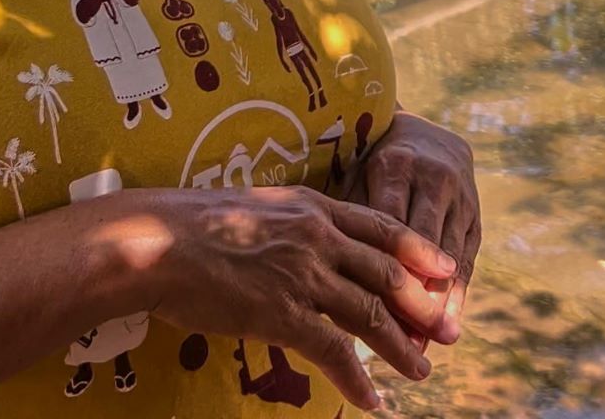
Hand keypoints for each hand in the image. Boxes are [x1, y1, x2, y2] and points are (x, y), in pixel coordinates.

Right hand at [146, 186, 456, 410]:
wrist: (156, 242)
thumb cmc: (192, 223)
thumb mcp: (256, 205)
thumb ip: (291, 220)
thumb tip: (304, 231)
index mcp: (313, 208)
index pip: (381, 227)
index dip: (419, 250)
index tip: (446, 267)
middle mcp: (318, 238)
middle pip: (387, 273)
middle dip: (423, 305)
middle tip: (448, 328)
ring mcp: (303, 276)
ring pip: (370, 314)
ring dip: (401, 347)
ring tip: (421, 369)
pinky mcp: (282, 313)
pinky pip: (333, 351)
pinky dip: (357, 378)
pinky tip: (372, 398)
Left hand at [362, 111, 480, 347]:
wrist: (424, 133)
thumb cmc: (369, 163)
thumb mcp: (352, 178)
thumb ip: (345, 221)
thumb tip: (323, 279)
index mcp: (394, 166)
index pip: (387, 230)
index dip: (378, 275)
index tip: (365, 318)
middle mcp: (433, 178)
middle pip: (422, 247)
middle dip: (413, 298)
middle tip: (403, 344)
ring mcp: (461, 195)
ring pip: (449, 257)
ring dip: (439, 304)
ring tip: (428, 345)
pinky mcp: (476, 212)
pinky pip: (468, 258)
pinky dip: (457, 293)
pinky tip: (448, 323)